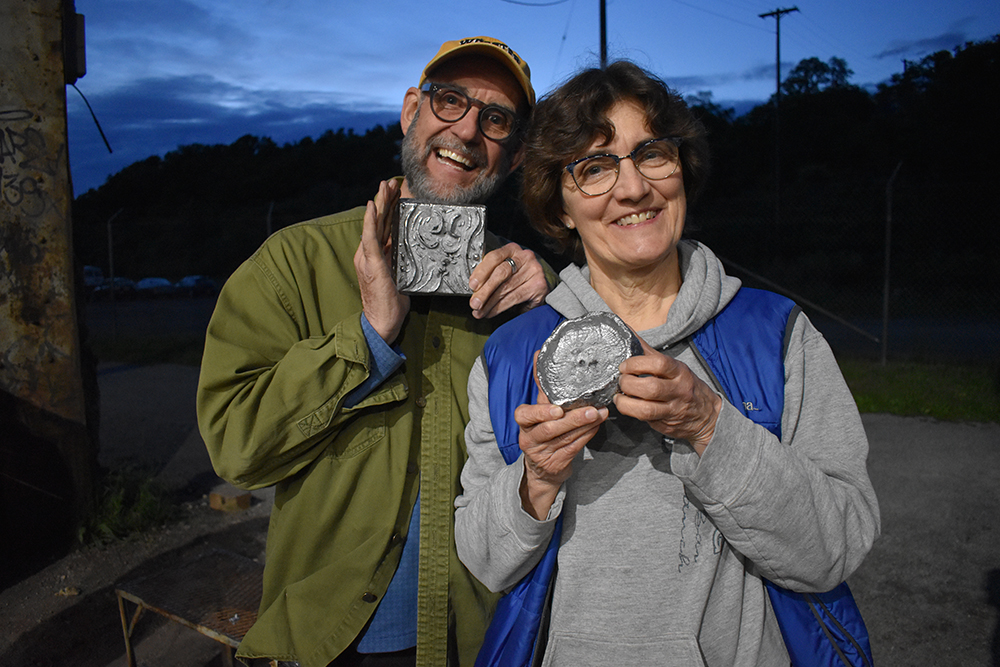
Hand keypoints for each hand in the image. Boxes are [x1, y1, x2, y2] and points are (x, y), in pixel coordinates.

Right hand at [353, 180, 408, 343]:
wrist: (381, 321)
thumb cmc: (392, 302)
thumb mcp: (400, 276)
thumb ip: (401, 261)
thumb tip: (412, 250)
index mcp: (376, 255)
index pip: (382, 227)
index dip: (388, 208)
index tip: (394, 192)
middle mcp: (369, 253)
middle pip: (378, 221)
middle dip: (384, 200)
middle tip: (390, 182)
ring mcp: (368, 257)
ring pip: (374, 224)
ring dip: (380, 203)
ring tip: (384, 187)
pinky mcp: (371, 263)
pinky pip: (370, 237)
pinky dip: (371, 221)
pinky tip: (373, 206)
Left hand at [468, 242, 548, 318]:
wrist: (537, 285)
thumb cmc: (516, 277)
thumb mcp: (502, 270)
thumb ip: (489, 275)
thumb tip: (474, 290)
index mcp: (512, 249)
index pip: (494, 257)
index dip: (481, 272)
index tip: (472, 285)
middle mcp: (524, 257)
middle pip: (501, 273)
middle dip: (485, 291)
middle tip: (474, 303)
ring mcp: (533, 270)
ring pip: (506, 288)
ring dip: (490, 303)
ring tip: (480, 311)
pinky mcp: (538, 285)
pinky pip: (515, 298)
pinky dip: (500, 307)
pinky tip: (492, 312)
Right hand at [515, 353, 608, 518]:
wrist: (543, 467)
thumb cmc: (543, 430)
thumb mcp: (539, 408)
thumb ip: (542, 384)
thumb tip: (541, 353)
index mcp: (524, 422)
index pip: (524, 415)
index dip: (540, 412)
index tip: (557, 409)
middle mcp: (529, 438)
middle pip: (550, 429)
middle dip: (573, 419)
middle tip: (592, 409)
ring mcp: (542, 453)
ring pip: (565, 439)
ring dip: (585, 426)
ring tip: (600, 414)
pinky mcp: (556, 464)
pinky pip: (573, 449)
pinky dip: (586, 436)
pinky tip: (596, 426)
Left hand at [614, 336, 722, 455]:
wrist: (707, 416)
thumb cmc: (685, 386)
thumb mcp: (673, 367)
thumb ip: (649, 352)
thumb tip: (627, 332)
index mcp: (680, 372)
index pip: (659, 363)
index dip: (636, 364)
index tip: (625, 366)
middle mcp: (678, 391)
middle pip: (650, 387)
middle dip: (628, 383)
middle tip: (622, 381)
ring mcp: (673, 410)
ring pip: (645, 409)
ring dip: (625, 403)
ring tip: (619, 396)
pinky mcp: (666, 424)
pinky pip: (645, 420)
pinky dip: (632, 413)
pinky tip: (628, 406)